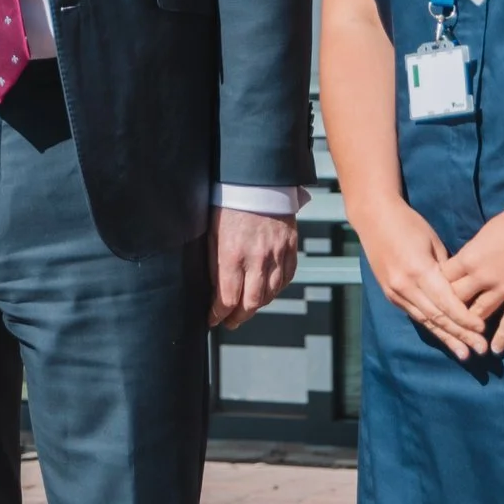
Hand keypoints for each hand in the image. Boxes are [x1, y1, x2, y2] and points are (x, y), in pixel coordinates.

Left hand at [208, 208, 297, 329]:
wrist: (257, 181)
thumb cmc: (228, 204)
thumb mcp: (213, 234)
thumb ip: (215, 264)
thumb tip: (215, 291)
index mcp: (232, 255)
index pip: (227, 299)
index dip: (218, 314)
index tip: (212, 320)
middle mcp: (257, 259)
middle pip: (251, 303)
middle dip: (238, 317)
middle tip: (230, 322)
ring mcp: (277, 254)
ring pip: (271, 294)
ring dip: (257, 305)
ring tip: (246, 308)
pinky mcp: (290, 248)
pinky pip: (286, 278)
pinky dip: (276, 289)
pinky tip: (266, 291)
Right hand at [359, 199, 484, 362]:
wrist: (373, 218)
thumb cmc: (409, 224)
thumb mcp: (433, 242)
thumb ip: (446, 270)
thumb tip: (462, 291)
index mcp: (419, 270)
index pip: (447, 302)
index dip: (466, 319)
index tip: (483, 331)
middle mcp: (405, 286)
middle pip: (438, 317)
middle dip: (461, 335)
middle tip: (481, 351)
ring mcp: (395, 292)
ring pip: (425, 321)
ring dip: (447, 338)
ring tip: (464, 354)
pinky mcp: (390, 295)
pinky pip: (415, 315)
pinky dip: (431, 327)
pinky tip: (445, 338)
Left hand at [447, 201, 503, 354]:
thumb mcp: (485, 234)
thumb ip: (473, 253)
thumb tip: (463, 264)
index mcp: (468, 258)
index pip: (443, 281)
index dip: (438, 292)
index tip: (436, 300)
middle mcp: (481, 276)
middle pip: (456, 302)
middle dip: (450, 313)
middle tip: (447, 324)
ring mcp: (503, 289)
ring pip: (479, 316)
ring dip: (472, 330)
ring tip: (468, 342)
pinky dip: (502, 339)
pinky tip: (496, 350)